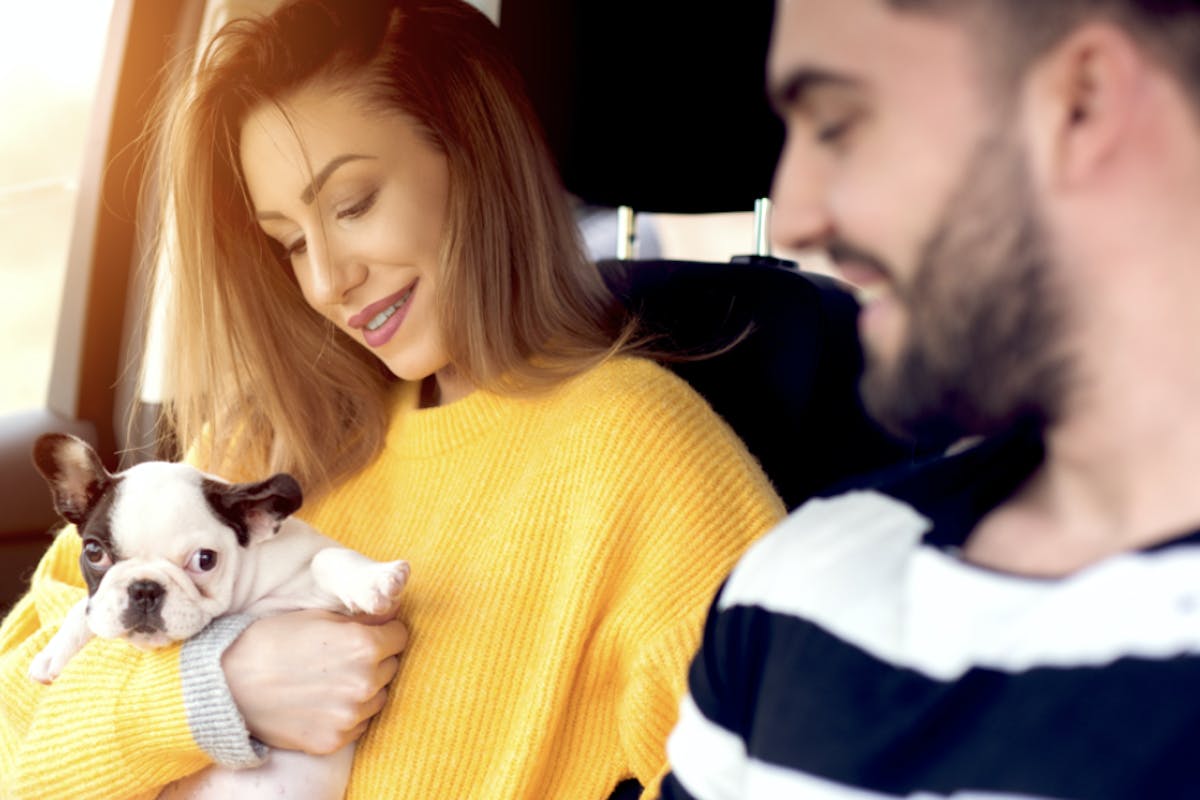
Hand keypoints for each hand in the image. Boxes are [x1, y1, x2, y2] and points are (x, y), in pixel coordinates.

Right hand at [222, 609, 407, 753]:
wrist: (228, 684)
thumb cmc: (270, 641)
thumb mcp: (318, 616)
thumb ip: (361, 619)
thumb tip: (391, 614)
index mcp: (364, 645)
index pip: (400, 635)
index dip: (385, 630)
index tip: (369, 631)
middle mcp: (365, 682)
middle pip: (391, 666)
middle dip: (375, 658)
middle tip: (343, 655)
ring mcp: (350, 715)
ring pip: (379, 696)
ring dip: (365, 687)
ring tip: (331, 679)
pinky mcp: (334, 740)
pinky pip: (359, 723)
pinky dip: (348, 713)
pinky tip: (322, 701)